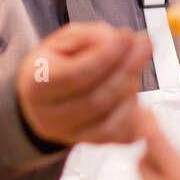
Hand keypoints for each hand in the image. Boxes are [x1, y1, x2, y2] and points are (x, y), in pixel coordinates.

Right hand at [16, 21, 151, 145]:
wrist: (49, 94)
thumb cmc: (59, 61)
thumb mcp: (67, 39)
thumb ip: (93, 36)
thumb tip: (126, 39)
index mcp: (34, 85)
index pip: (74, 76)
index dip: (104, 57)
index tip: (127, 36)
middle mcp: (48, 117)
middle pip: (96, 100)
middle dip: (126, 69)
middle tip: (145, 44)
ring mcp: (69, 135)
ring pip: (111, 119)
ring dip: (131, 88)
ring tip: (135, 63)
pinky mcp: (92, 143)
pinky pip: (121, 133)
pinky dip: (134, 110)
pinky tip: (132, 87)